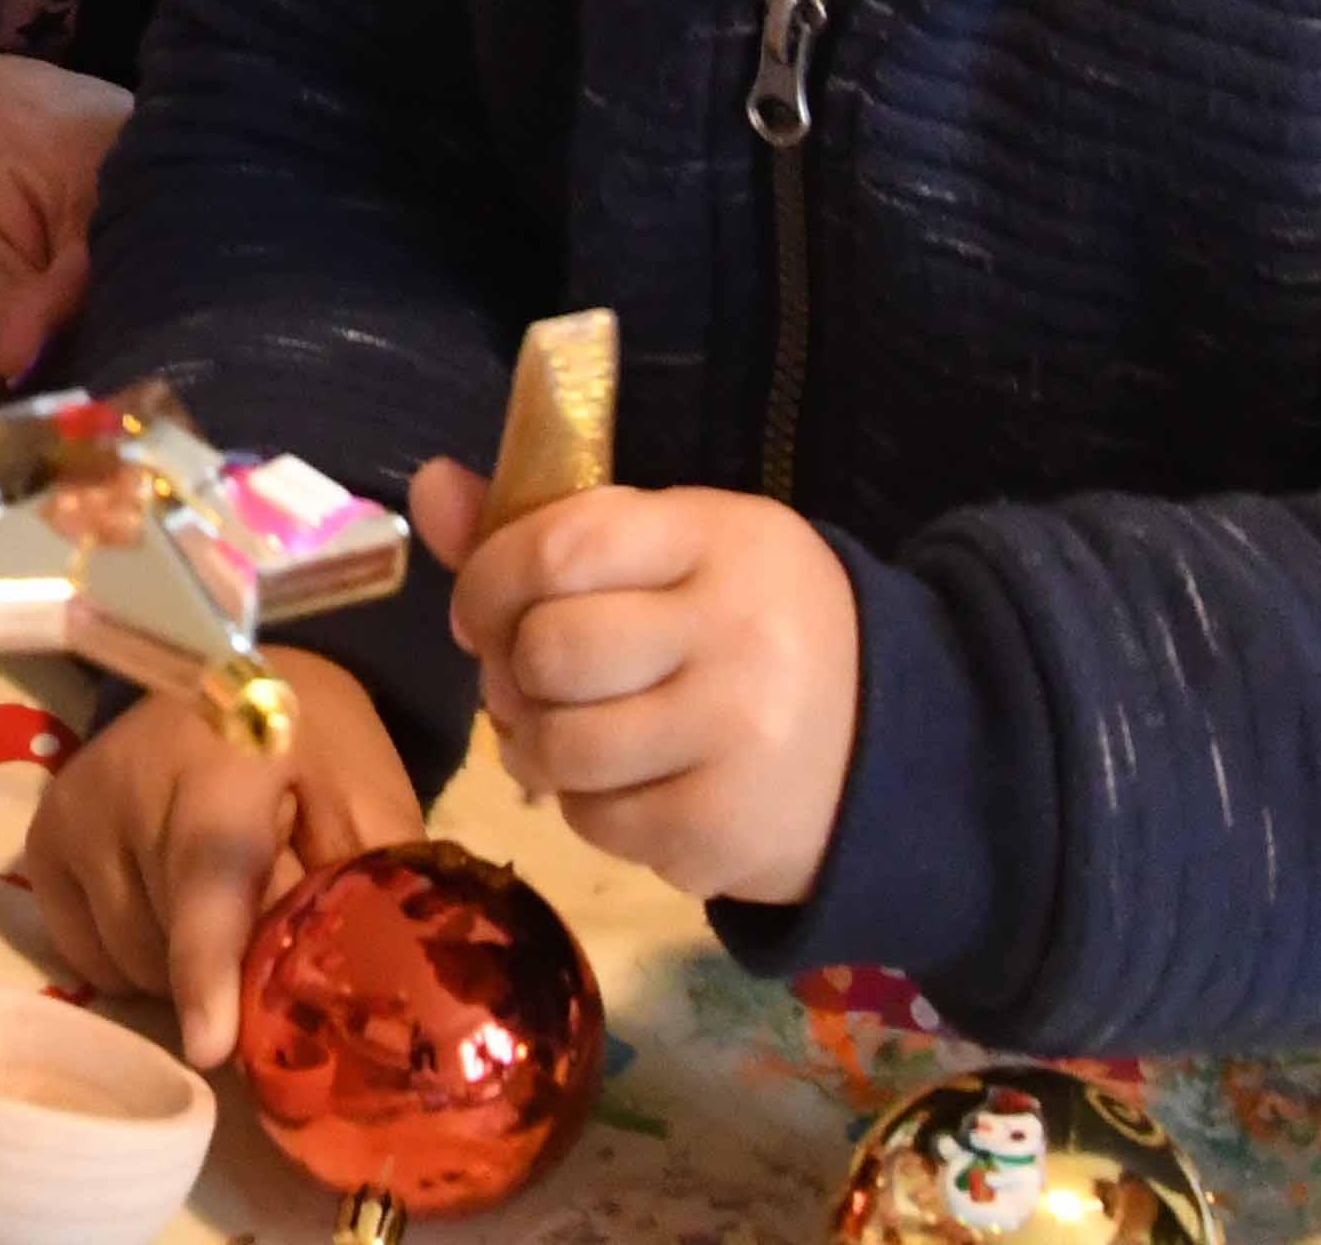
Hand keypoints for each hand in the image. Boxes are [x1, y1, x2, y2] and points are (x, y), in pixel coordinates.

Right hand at [17, 653, 421, 1062]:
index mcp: (224, 768)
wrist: (227, 670)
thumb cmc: (310, 743)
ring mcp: (73, 813)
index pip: (207, 880)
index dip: (209, 968)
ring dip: (179, 969)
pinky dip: (130, 956)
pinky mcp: (42, 838)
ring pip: (128, 962)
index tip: (211, 1046)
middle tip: (271, 930)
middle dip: (227, 974)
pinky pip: (84, 953)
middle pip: (170, 947)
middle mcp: (126, 787)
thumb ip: (364, 889)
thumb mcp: (363, 798)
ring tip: (219, 905)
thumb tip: (368, 997)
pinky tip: (164, 904)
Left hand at [420, 456, 856, 907]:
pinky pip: (597, 823)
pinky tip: (628, 786)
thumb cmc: (751, 630)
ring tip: (566, 738)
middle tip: (533, 683)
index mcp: (718, 540)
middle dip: (514, 673)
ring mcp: (739, 738)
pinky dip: (589, 809)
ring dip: (536, 748)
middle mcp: (736, 633)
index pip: (561, 546)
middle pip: (550, 652)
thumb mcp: (671, 552)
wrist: (891, 747)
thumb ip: (545, 529)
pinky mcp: (728, 831)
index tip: (481, 611)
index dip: (489, 579)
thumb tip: (428, 489)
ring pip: (561, 746)